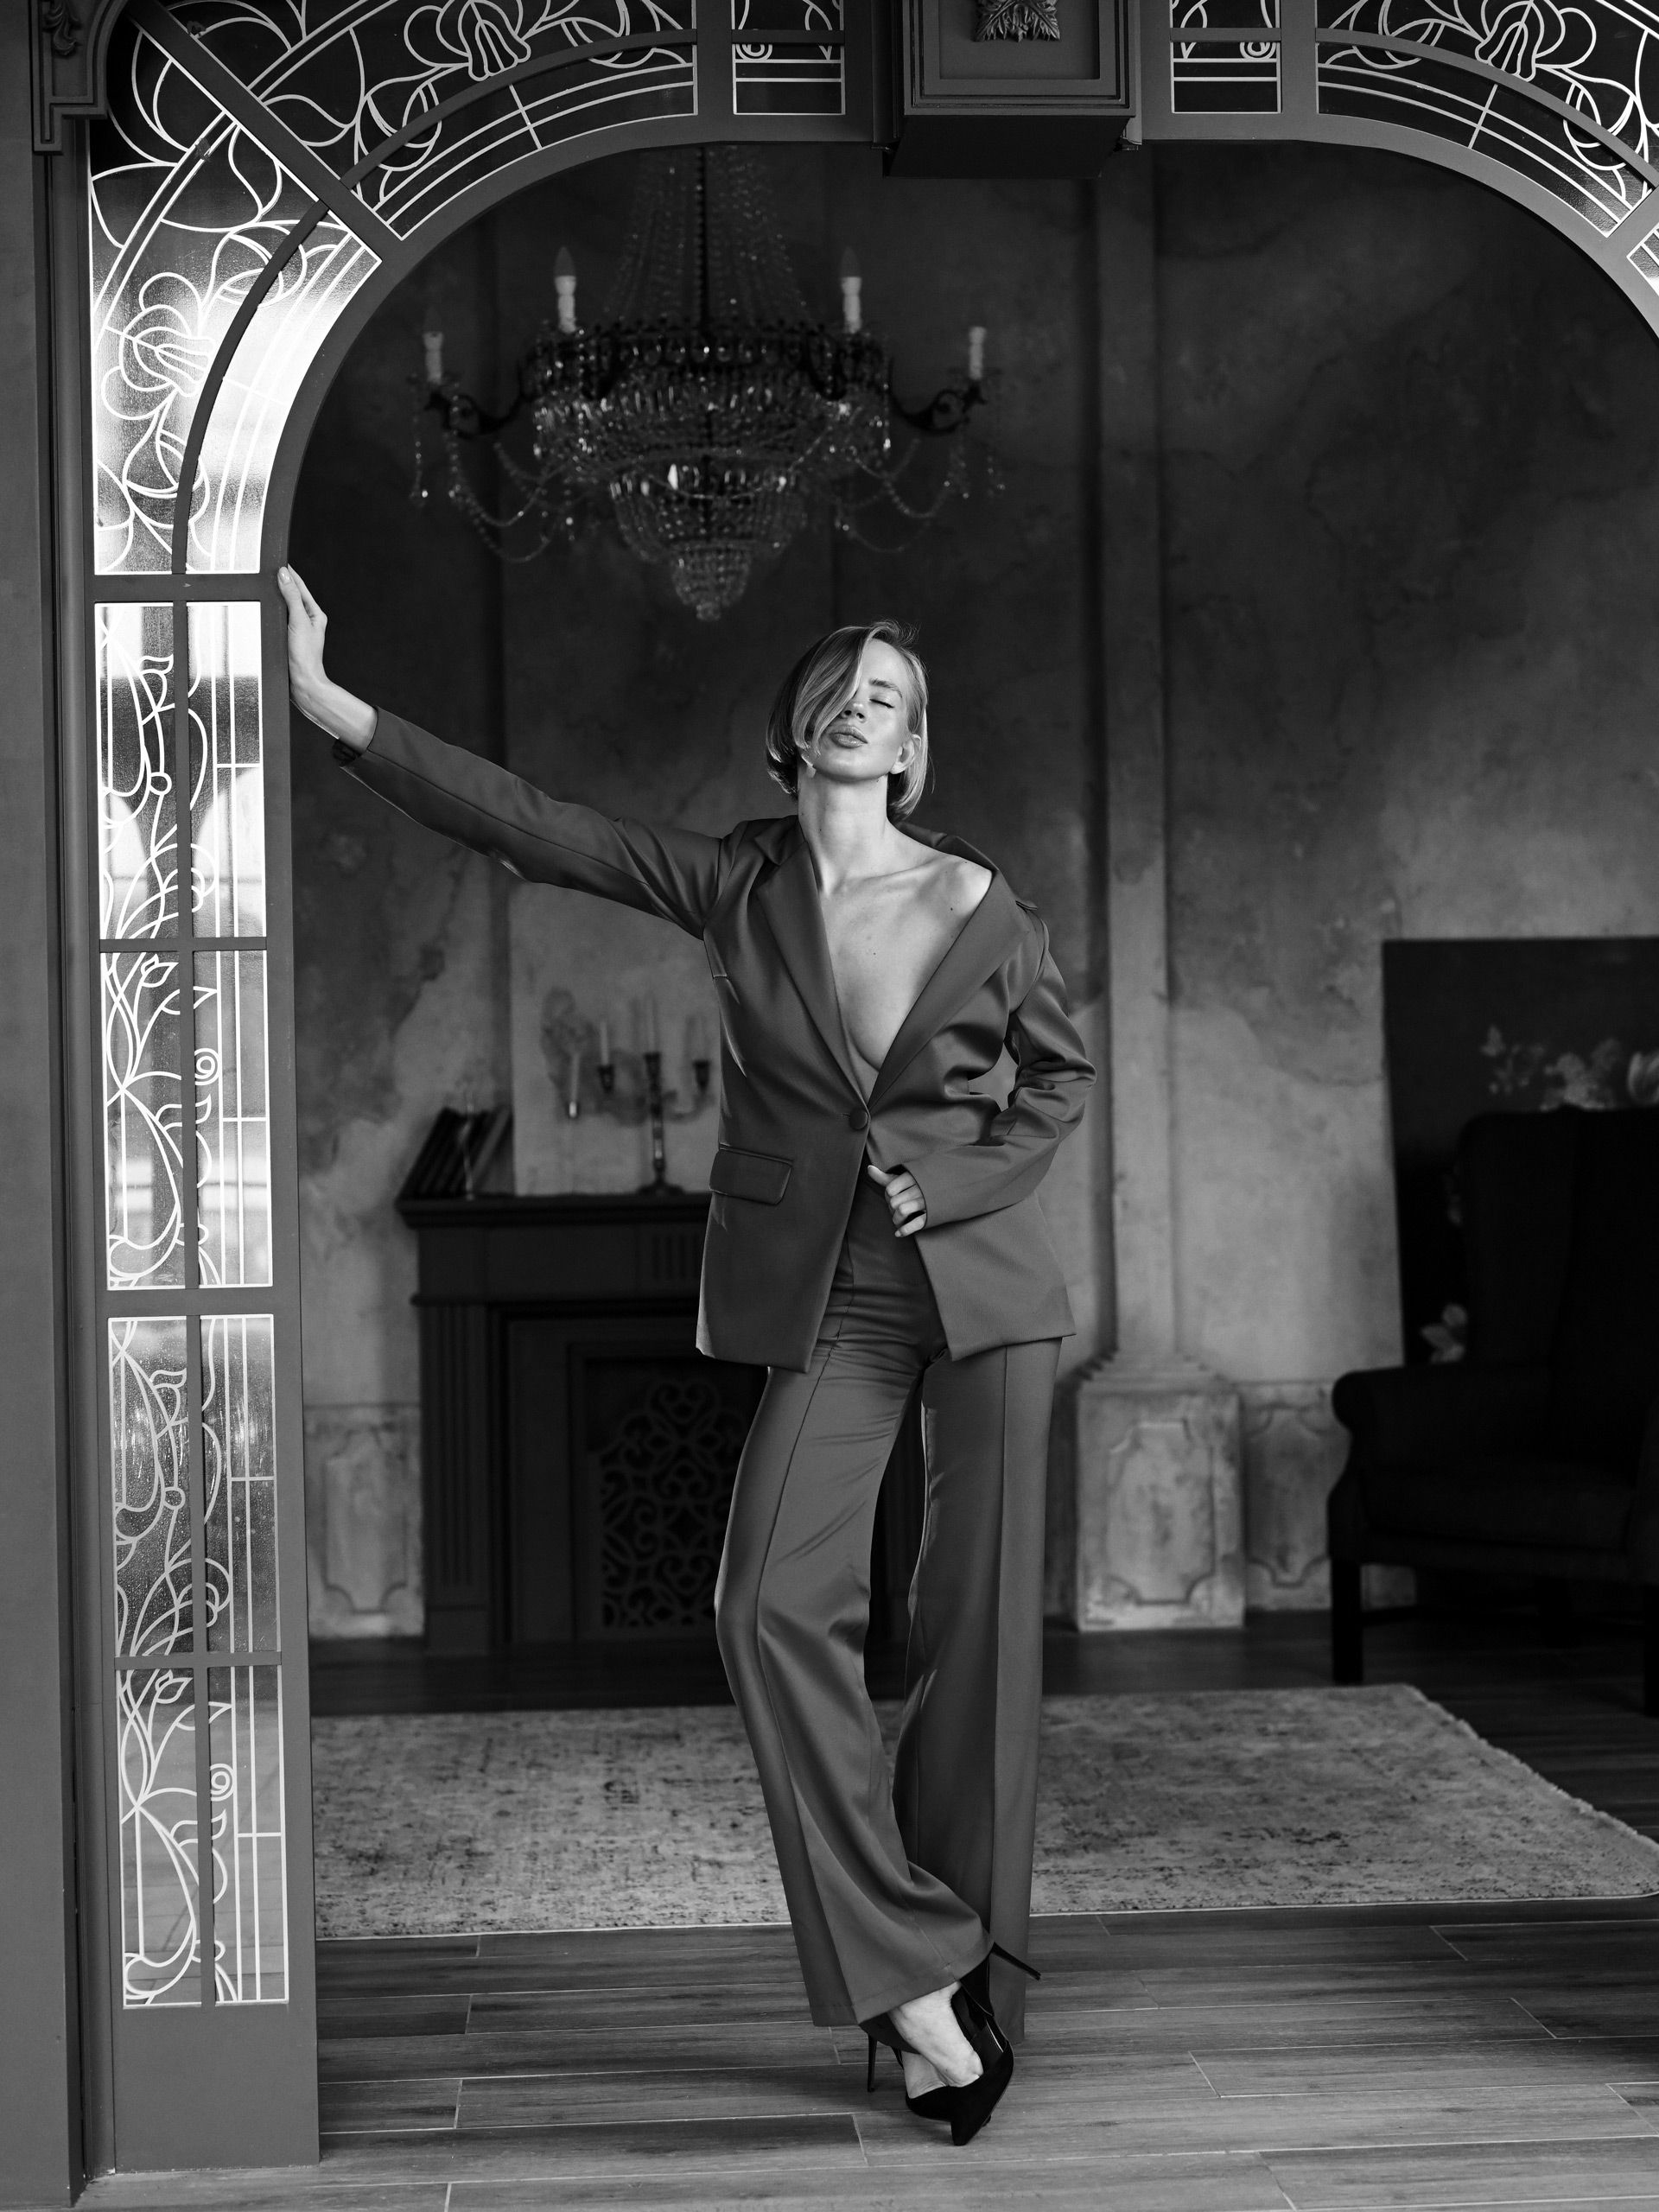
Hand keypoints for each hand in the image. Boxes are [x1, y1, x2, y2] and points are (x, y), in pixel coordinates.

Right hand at [275, 564, 374, 750]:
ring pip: (283, 608)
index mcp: (314, 614)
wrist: (303, 684)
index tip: (277, 560)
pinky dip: (270, 612)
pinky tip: (261, 610)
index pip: (300, 586)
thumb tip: (284, 576)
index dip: (289, 573)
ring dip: (273, 598)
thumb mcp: (298, 622)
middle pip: (291, 595)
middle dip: (279, 583)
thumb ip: (292, 598)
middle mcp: (307, 620)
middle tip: (265, 569)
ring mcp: (297, 630)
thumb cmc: (305, 657)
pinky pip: (277, 620)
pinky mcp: (287, 639)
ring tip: (261, 585)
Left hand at [866, 1160, 926, 1237]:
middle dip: (891, 1209)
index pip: (890, 1189)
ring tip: (897, 1220)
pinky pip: (917, 1223)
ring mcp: (926, 1201)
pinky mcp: (932, 1214)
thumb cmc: (921, 1183)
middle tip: (894, 1210)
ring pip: (902, 1211)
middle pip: (894, 1202)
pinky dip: (905, 1230)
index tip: (891, 1198)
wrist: (951, 1185)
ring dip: (896, 1219)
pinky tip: (898, 1233)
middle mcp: (919, 1188)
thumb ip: (885, 1176)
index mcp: (912, 1177)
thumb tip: (869, 1169)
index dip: (887, 1197)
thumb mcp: (904, 1178)